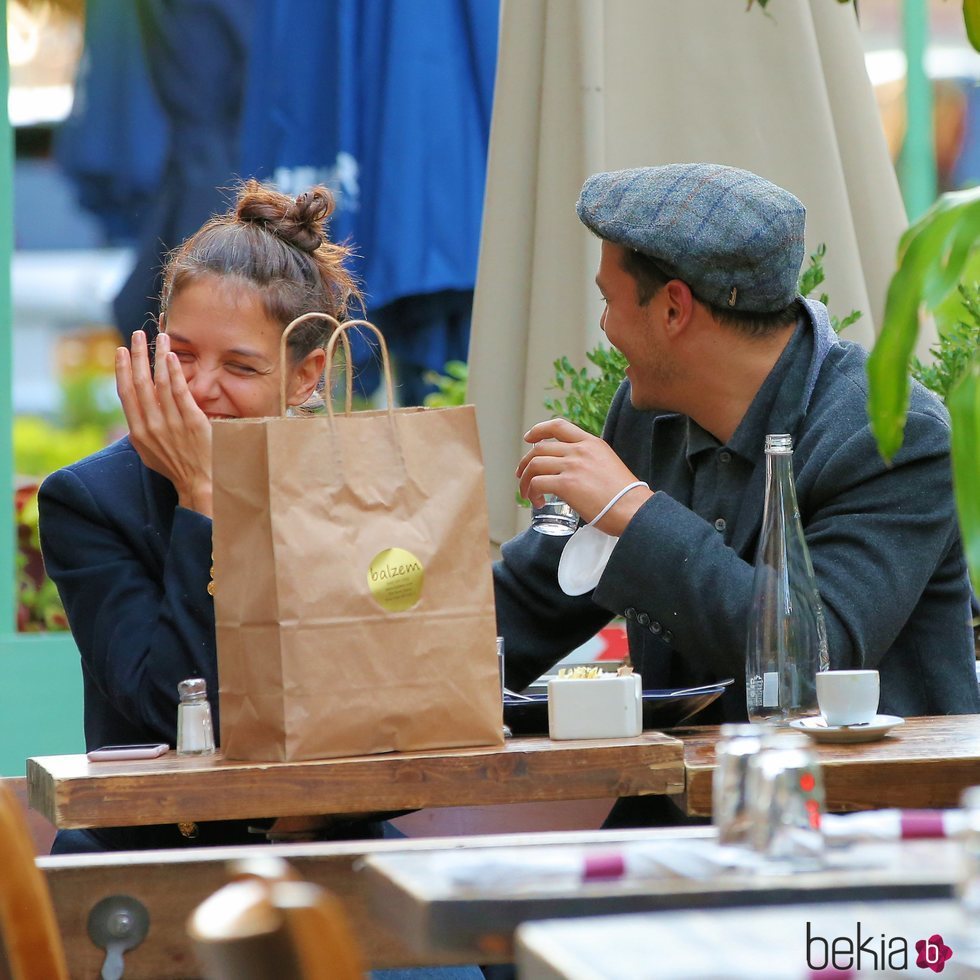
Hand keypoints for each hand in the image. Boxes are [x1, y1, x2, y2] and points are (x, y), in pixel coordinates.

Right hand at [115, 330, 213, 515]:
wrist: (199, 483)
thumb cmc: (176, 467)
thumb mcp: (150, 451)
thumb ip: (142, 429)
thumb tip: (137, 410)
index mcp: (138, 432)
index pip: (126, 394)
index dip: (122, 370)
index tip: (121, 351)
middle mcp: (151, 425)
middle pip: (140, 383)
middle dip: (137, 355)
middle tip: (136, 335)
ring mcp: (171, 423)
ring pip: (160, 382)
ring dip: (158, 356)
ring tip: (160, 337)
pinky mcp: (191, 421)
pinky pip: (180, 392)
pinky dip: (174, 372)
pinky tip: (171, 357)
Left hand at [517, 418, 652, 535]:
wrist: (634, 509)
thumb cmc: (625, 496)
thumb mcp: (608, 465)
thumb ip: (591, 462)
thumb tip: (577, 473)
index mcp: (591, 443)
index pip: (559, 426)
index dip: (539, 430)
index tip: (529, 439)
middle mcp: (580, 450)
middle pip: (540, 448)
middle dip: (525, 462)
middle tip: (522, 475)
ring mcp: (572, 466)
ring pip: (534, 465)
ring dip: (525, 480)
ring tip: (527, 494)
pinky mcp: (566, 484)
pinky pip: (537, 483)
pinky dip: (532, 493)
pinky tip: (537, 502)